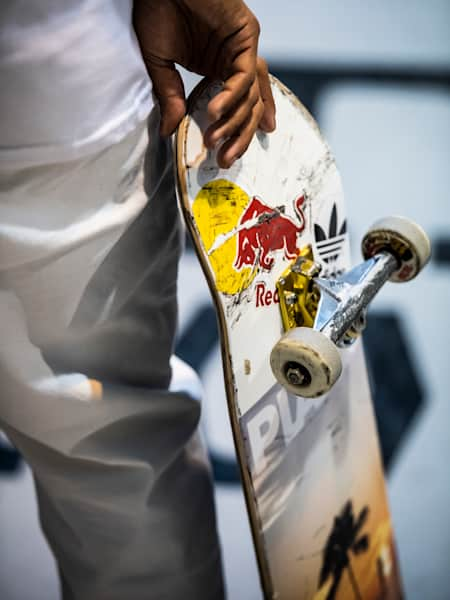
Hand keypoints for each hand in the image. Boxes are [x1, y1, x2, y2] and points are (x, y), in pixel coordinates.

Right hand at [133, 0, 275, 167]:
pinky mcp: (246, 33)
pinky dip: (231, 95)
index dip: (234, 131)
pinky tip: (215, 111)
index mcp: (217, 66)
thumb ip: (169, 97)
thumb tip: (167, 132)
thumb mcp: (158, 63)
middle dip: (240, 135)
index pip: (237, 106)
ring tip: (214, 139)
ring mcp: (243, 46)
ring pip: (251, 93)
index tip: (225, 155)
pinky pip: (245, 74)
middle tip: (227, 159)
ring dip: (235, 120)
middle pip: (250, 105)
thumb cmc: (156, 9)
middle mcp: (235, 59)